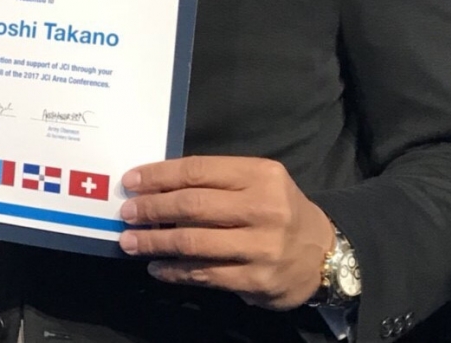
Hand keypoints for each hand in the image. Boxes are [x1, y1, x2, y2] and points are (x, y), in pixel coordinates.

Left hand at [119, 156, 334, 310]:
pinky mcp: (258, 280)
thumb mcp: (256, 181)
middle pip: (193, 205)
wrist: (324, 253)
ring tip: (130, 242)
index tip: (131, 182)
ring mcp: (262, 247)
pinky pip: (206, 274)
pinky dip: (175, 271)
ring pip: (195, 243)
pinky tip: (157, 267)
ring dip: (155, 242)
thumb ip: (214, 181)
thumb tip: (155, 185)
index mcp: (260, 175)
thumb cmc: (277, 210)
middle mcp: (264, 208)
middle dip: (152, 209)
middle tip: (126, 213)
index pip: (198, 171)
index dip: (158, 176)